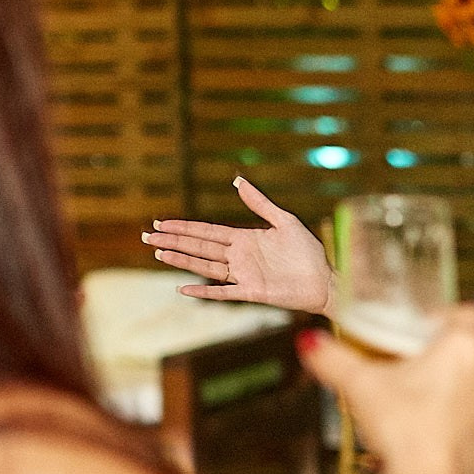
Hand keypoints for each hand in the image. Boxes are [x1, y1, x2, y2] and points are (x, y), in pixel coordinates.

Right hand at [141, 178, 334, 315]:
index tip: (162, 223)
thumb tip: (238, 181)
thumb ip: (260, 204)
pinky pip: (223, 292)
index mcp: (245, 239)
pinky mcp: (251, 292)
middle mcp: (240, 257)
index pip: (208, 231)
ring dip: (182, 260)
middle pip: (200, 247)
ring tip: (159, 254)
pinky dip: (204, 291)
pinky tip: (183, 289)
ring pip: (205, 266)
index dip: (185, 228)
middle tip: (147, 237)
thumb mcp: (285, 221)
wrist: (326, 279)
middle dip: (174, 241)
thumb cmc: (309, 252)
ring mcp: (244, 275)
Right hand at [298, 305, 473, 473]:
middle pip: (472, 353)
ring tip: (421, 409)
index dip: (446, 318)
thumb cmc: (401, 429)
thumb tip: (310, 343)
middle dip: (445, 360)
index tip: (423, 331)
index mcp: (464, 347)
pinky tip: (435, 437)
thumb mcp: (359, 386)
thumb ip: (332, 359)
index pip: (469, 312)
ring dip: (456, 394)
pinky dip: (463, 428)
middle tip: (414, 373)